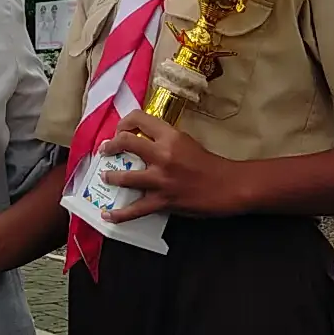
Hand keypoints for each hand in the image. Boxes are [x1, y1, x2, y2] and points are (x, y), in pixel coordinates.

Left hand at [95, 111, 243, 221]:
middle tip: (105, 150)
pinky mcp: (163, 200)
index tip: (120, 130)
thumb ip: (165, 140)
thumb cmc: (209, 164)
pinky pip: (136, 209)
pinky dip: (119, 214)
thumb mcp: (186, 142)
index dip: (124, 122)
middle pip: (126, 142)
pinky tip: (107, 215)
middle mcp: (163, 154)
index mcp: (170, 136)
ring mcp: (161, 179)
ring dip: (111, 177)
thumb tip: (143, 140)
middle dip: (111, 146)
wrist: (228, 186)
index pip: (139, 119)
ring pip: (125, 177)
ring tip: (105, 177)